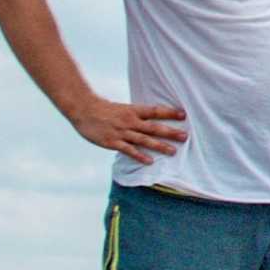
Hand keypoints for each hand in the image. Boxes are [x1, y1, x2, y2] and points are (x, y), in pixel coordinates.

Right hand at [67, 96, 186, 163]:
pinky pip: (128, 150)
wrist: (83, 110)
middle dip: (170, 132)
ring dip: (159, 146)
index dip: (169, 112)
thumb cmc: (105, 110)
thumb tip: (155, 119)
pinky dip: (139, 155)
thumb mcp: (124, 108)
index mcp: (133, 111)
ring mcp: (121, 132)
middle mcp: (130, 121)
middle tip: (185, 136)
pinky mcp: (112, 142)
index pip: (155, 111)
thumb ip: (138, 115)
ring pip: (143, 140)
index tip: (184, 115)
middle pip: (153, 127)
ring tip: (173, 151)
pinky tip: (150, 161)